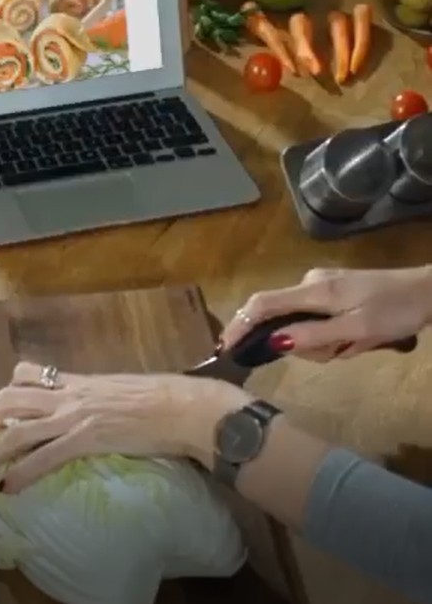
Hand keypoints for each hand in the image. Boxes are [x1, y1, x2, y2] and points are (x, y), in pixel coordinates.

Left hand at [0, 362, 250, 493]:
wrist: (181, 407)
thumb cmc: (160, 398)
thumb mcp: (117, 388)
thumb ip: (96, 394)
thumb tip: (92, 406)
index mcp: (77, 380)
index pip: (27, 372)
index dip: (6, 389)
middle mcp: (68, 394)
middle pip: (8, 398)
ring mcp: (74, 416)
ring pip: (16, 429)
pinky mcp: (84, 440)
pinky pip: (42, 457)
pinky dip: (20, 474)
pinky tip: (9, 488)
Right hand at [219, 266, 431, 360]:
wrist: (429, 291)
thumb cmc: (395, 310)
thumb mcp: (358, 330)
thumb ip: (315, 336)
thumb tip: (274, 342)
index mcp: (312, 290)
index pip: (262, 304)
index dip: (240, 325)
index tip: (225, 348)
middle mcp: (309, 283)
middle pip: (282, 318)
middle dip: (304, 343)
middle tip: (343, 352)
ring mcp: (321, 285)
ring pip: (302, 322)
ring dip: (325, 342)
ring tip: (359, 345)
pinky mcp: (333, 290)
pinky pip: (317, 318)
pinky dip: (331, 334)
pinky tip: (358, 337)